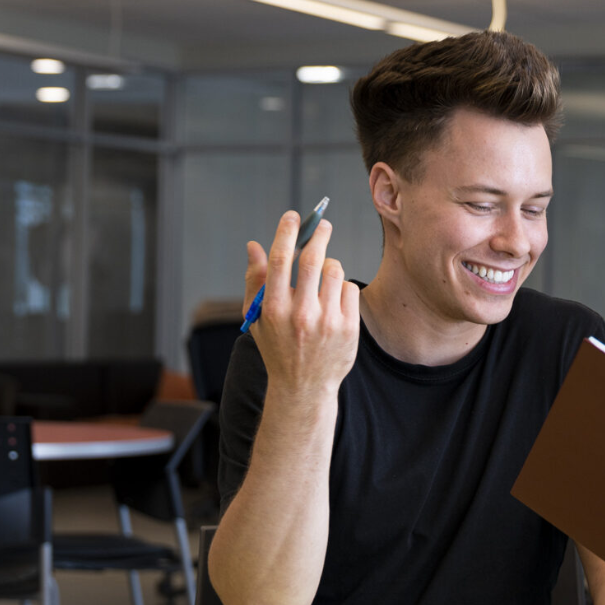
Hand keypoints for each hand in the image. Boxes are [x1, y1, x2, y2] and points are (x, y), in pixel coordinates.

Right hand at [246, 212, 358, 398]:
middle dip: (318, 235)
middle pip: (312, 260)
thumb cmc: (278, 347)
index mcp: (274, 310)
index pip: (280, 261)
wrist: (303, 387)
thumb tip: (254, 245)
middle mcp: (301, 315)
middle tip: (322, 224)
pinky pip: (349, 289)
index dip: (286, 233)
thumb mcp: (258, 318)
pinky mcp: (349, 328)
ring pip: (334, 271)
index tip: (292, 216)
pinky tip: (333, 301)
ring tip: (323, 276)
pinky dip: (341, 288)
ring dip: (329, 265)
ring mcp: (327, 322)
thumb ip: (255, 280)